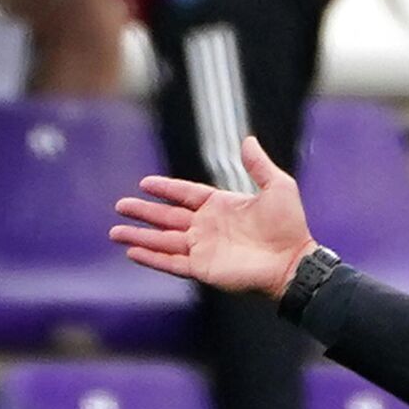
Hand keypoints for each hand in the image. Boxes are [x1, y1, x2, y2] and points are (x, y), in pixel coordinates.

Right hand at [110, 136, 317, 299]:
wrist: (292, 261)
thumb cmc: (289, 226)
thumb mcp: (278, 186)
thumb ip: (259, 165)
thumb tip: (248, 140)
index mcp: (221, 206)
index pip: (186, 194)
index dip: (166, 189)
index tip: (145, 184)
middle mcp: (208, 227)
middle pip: (167, 217)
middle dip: (143, 211)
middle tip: (120, 205)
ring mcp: (203, 248)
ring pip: (163, 240)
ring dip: (139, 236)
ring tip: (115, 231)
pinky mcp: (202, 268)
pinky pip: (170, 262)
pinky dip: (151, 257)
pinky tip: (133, 251)